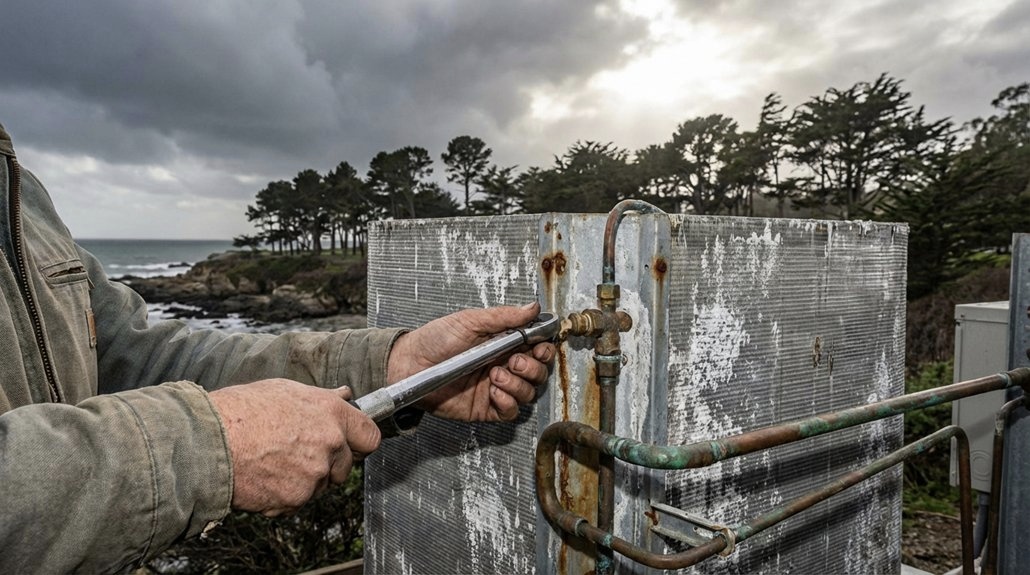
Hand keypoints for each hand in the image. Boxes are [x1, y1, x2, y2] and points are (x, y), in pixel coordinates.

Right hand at [209, 379, 380, 515]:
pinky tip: (264, 477)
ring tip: (273, 461)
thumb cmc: (241, 411)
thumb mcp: (286, 391)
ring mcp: (315, 473)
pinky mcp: (297, 498)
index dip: (360, 442)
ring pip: (321, 485)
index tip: (351, 445)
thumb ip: (321, 399)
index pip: (370, 437)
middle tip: (297, 453)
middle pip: (345, 466)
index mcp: (332, 413)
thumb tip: (344, 397)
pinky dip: (284, 495)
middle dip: (327, 464)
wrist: (209, 441)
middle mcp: (330, 443)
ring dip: (305, 479)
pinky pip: (298, 501)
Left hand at [387, 302, 555, 421]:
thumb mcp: (469, 320)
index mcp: (503, 343)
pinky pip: (511, 411)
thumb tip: (532, 308)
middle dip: (533, 368)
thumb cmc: (434, 340)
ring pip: (528, 393)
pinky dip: (508, 402)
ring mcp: (497, 388)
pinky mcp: (486, 408)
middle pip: (538, 373)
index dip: (544, 349)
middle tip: (515, 361)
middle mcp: (504, 366)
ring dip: (518, 384)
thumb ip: (504, 316)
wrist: (409, 364)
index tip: (539, 347)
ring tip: (495, 375)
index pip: (537, 348)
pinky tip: (494, 392)